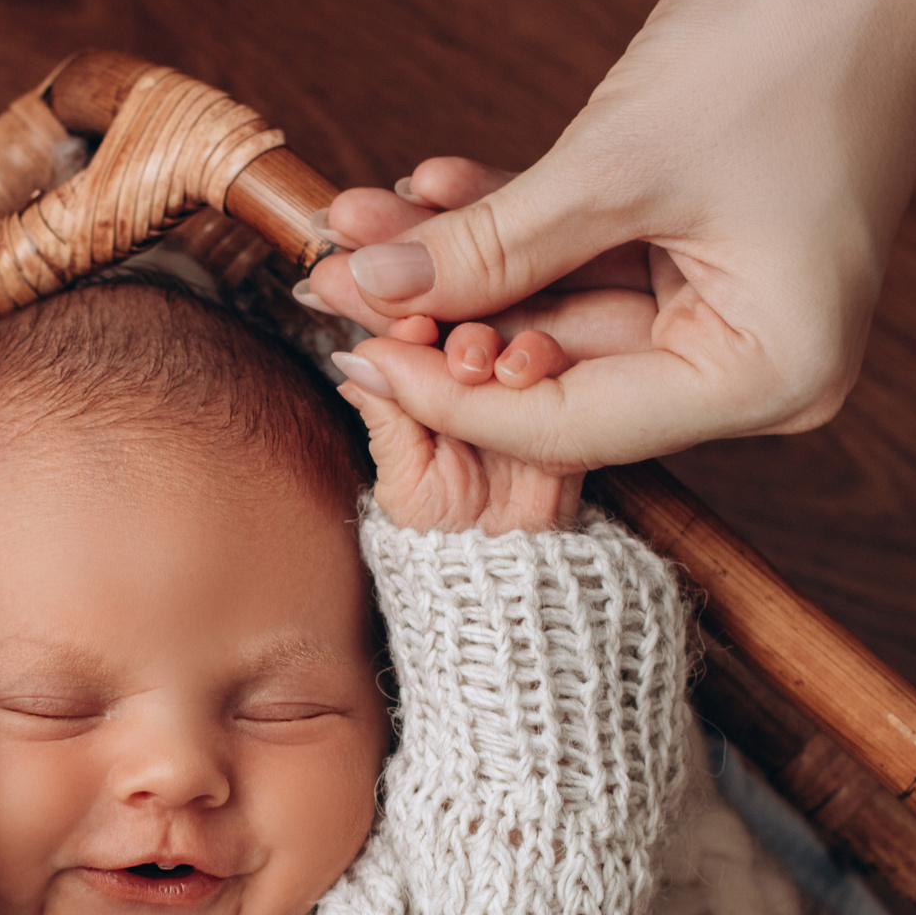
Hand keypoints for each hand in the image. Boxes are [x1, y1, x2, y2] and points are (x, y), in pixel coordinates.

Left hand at [302, 0, 915, 469]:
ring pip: (558, 307)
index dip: (452, 394)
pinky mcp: (704, 253)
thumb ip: (494, 243)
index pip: (574, 424)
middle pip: (558, 369)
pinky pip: (586, 258)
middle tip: (336, 279)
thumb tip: (375, 290)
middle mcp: (755, 366)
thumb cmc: (799, 44)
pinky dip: (514, 227)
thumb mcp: (620, 162)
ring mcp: (729, 309)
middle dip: (442, 313)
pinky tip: (432, 192)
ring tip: (367, 222)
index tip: (355, 351)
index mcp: (769, 380)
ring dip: (463, 262)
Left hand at [334, 317, 580, 534]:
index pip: (424, 349)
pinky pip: (559, 377)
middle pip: (473, 337)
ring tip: (480, 367)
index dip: (415, 331)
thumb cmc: (439, 542)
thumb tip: (353, 361)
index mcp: (432, 404)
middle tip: (448, 346)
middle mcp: (478, 396)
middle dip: (461, 334)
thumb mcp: (403, 482)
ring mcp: (521, 405)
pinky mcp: (562, 419)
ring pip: (517, 347)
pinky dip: (543, 364)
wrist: (498, 586)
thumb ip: (384, 418)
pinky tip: (520, 372)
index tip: (410, 328)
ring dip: (500, 346)